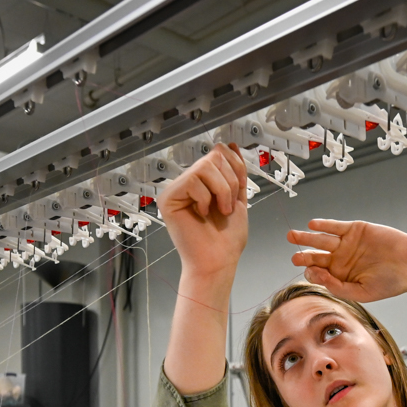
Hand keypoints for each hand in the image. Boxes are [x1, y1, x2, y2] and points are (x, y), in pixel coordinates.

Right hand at [157, 144, 249, 277]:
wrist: (218, 261)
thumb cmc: (226, 239)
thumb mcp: (237, 198)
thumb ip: (234, 172)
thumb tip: (230, 145)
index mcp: (204, 182)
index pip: (219, 153)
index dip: (235, 167)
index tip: (238, 191)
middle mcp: (188, 182)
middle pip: (214, 156)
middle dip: (230, 182)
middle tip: (228, 207)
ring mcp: (176, 189)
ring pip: (206, 167)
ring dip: (222, 191)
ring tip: (220, 211)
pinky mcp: (168, 198)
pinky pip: (193, 181)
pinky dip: (206, 199)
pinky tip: (202, 214)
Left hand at [286, 219, 406, 302]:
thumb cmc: (390, 282)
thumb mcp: (361, 292)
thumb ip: (337, 287)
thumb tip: (316, 276)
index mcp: (341, 276)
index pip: (319, 274)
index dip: (311, 272)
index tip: (311, 272)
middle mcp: (341, 260)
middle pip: (316, 256)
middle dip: (304, 256)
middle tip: (294, 257)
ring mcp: (347, 243)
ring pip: (321, 240)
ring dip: (306, 238)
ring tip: (292, 236)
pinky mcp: (355, 229)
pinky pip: (335, 226)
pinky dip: (324, 225)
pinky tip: (312, 225)